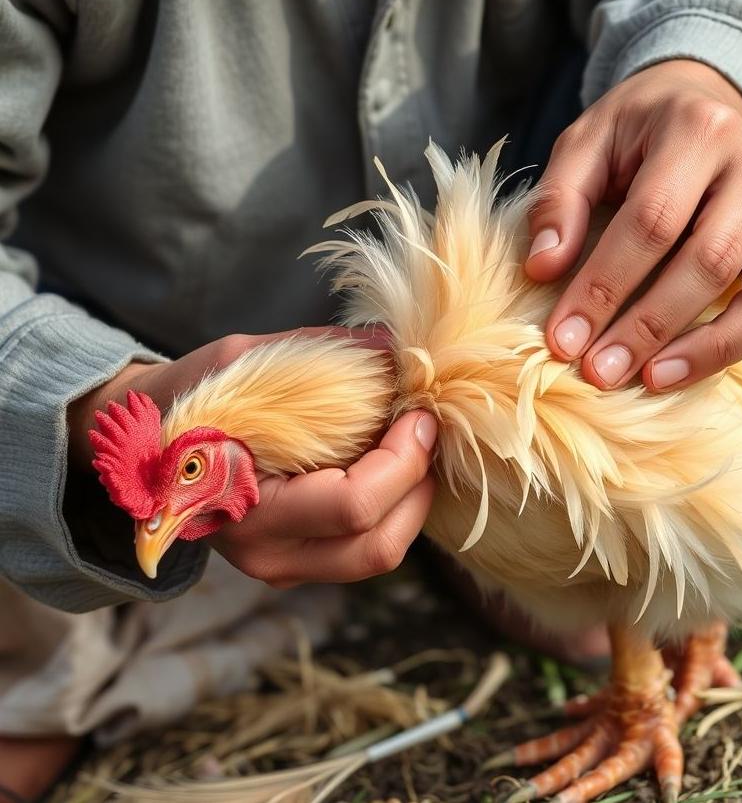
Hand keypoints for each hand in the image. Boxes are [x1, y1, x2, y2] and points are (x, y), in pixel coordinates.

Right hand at [67, 325, 435, 586]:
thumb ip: (319, 354)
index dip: (403, 458)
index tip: (420, 412)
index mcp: (244, 508)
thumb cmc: (187, 398)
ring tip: (414, 445)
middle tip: (426, 430)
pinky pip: (365, 547)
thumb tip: (396, 347)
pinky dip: (394, 508)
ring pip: (380, 554)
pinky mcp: (300, 561)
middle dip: (419, 484)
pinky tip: (392, 464)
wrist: (143, 446)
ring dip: (412, 499)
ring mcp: (284, 566)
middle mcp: (267, 554)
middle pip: (379, 547)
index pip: (352, 506)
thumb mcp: (241, 360)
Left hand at [526, 60, 741, 391]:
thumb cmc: (632, 130)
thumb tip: (543, 269)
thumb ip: (559, 201)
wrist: (697, 103)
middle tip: (597, 370)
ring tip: (642, 380)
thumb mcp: (582, 145)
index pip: (651, 221)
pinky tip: (676, 370)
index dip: (605, 285)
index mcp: (698, 129)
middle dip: (646, 325)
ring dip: (698, 349)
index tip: (562, 337)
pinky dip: (730, 346)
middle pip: (706, 261)